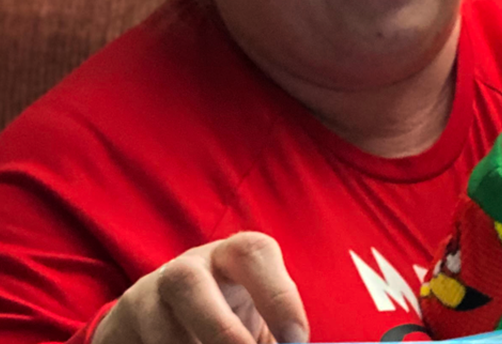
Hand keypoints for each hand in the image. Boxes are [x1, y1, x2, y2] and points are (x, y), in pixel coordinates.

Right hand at [92, 232, 308, 343]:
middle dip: (221, 331)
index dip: (277, 296)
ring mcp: (146, 296)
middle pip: (189, 280)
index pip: (254, 253)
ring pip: (158, 325)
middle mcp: (188, 268)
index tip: (296, 341)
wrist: (162, 328)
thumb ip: (275, 337)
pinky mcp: (119, 328)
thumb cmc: (228, 320)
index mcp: (231, 256)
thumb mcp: (254, 320)